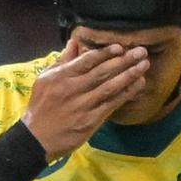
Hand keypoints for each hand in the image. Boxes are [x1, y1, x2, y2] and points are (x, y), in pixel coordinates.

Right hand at [22, 39, 149, 160]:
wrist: (36, 138)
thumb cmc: (41, 106)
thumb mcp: (45, 79)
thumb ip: (62, 61)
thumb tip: (75, 42)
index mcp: (61, 76)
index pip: (87, 61)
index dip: (105, 53)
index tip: (120, 47)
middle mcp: (73, 88)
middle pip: (102, 72)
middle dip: (124, 60)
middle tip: (141, 51)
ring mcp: (83, 105)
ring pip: (110, 87)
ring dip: (129, 75)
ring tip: (144, 65)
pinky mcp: (91, 119)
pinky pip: (112, 104)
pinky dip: (126, 93)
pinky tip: (138, 85)